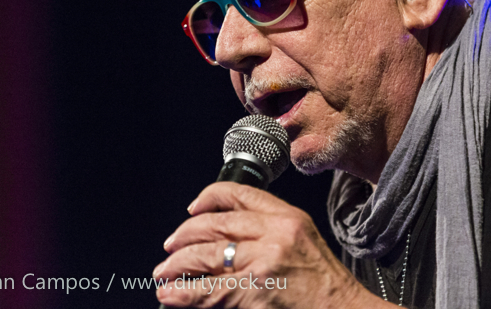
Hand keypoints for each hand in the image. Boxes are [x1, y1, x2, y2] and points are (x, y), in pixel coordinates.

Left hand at [153, 182, 386, 307]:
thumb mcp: (303, 243)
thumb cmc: (326, 287)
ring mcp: (265, 261)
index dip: (208, 198)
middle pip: (215, 223)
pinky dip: (184, 293)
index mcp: (288, 217)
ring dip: (177, 264)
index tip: (192, 209)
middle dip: (184, 235)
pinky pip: (209, 290)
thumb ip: (269, 233)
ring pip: (206, 253)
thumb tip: (223, 238)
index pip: (239, 194)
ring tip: (164, 274)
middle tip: (170, 247)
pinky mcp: (256, 290)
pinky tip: (171, 295)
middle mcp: (276, 232)